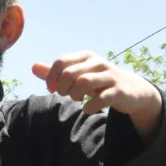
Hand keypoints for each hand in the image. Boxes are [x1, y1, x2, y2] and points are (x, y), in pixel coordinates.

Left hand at [31, 51, 162, 137]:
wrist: (132, 90)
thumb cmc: (99, 82)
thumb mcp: (78, 75)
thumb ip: (56, 72)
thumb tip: (33, 66)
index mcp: (86, 57)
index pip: (61, 62)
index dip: (51, 78)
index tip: (52, 90)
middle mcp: (98, 63)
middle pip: (69, 73)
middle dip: (62, 88)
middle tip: (67, 95)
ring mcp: (110, 76)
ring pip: (84, 82)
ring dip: (75, 95)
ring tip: (78, 100)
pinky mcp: (120, 91)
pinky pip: (100, 99)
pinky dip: (90, 106)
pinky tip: (88, 109)